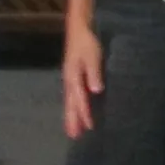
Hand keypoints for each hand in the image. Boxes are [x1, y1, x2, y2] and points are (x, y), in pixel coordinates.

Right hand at [62, 18, 104, 137]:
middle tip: (73, 136)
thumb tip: (96, 90)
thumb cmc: (87, 42)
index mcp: (73, 77)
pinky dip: (72, 106)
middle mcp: (69, 80)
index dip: (84, 114)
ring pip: (69, 101)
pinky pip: (71, 95)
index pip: (79, 100)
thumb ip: (94, 73)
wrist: (79, 27)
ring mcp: (69, 78)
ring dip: (71, 115)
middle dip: (72, 120)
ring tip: (72, 129)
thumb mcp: (92, 55)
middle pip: (70, 104)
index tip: (90, 127)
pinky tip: (75, 110)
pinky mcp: (72, 75)